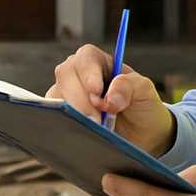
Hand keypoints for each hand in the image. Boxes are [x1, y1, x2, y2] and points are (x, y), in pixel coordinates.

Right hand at [47, 44, 175, 154]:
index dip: (88, 73)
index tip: (96, 92)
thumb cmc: (142, 108)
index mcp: (98, 62)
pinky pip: (51, 118)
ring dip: (72, 114)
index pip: (86, 58)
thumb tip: (109, 98)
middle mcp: (77, 75)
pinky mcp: (59, 116)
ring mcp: (65, 95)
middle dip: (80, 99)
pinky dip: (63, 126)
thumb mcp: (144, 92)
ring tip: (93, 130)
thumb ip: (129, 86)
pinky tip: (79, 136)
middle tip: (96, 120)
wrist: (141, 138)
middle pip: (66, 75)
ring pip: (56, 98)